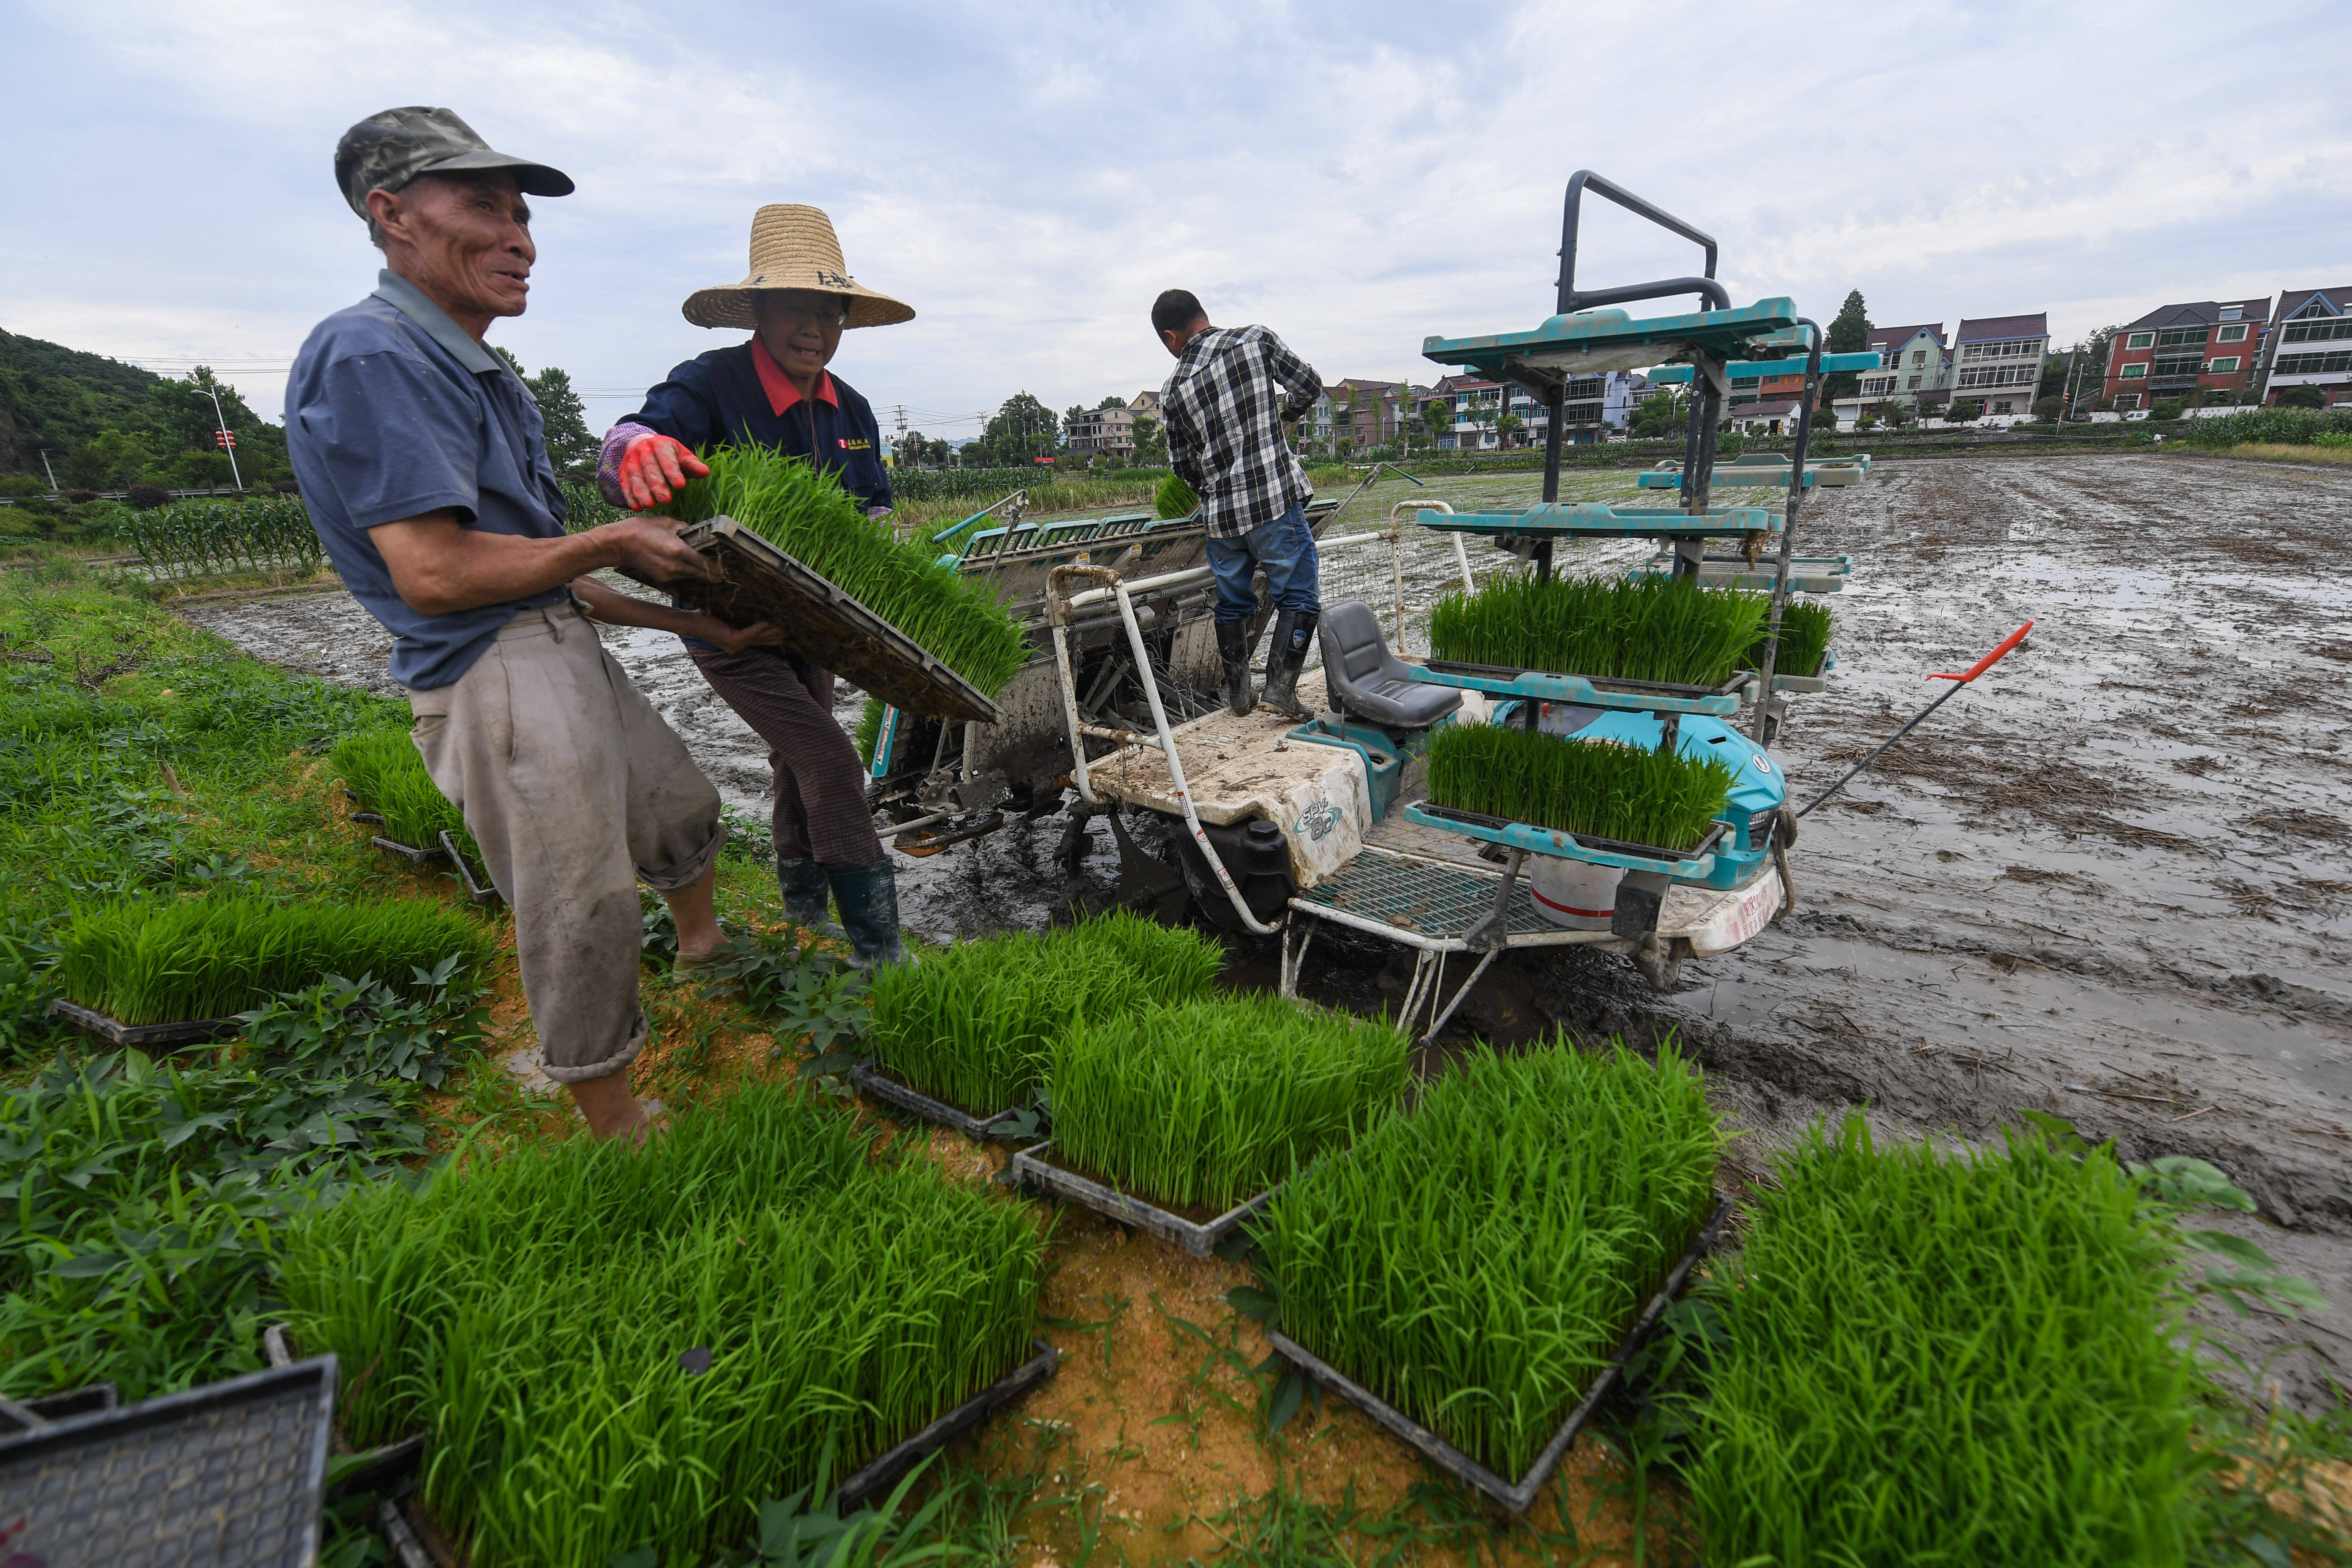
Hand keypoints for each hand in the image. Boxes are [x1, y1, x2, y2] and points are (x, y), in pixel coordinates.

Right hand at [597, 515, 715, 584]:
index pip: (706, 564)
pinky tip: (689, 565)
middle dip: (713, 573)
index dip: (718, 567)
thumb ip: (686, 529)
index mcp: (678, 551)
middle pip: (702, 574)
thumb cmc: (641, 529)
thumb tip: (698, 534)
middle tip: (723, 570)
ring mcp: (668, 574)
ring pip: (692, 576)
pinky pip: (681, 576)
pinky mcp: (662, 578)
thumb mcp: (667, 523)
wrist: (618, 544)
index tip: (726, 567)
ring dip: (700, 572)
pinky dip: (687, 571)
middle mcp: (675, 566)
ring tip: (708, 565)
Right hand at [616, 434, 709, 508]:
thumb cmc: (668, 454)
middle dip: (657, 485)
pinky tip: (636, 507)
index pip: (666, 457)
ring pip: (635, 476)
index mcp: (660, 444)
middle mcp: (643, 450)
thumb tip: (705, 472)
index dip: (673, 472)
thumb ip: (692, 465)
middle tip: (666, 500)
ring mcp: (631, 460)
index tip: (681, 486)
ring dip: (641, 492)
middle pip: (649, 468)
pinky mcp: (622, 471)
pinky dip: (629, 497)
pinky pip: (625, 484)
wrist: (643, 445)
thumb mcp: (681, 456)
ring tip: (649, 506)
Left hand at [697, 617, 786, 654]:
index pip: (760, 641)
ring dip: (773, 631)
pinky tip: (769, 621)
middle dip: (778, 636)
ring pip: (760, 637)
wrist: (691, 623)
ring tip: (785, 625)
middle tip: (791, 630)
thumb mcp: (726, 621)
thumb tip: (753, 612)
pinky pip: (751, 632)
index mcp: (737, 643)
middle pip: (763, 641)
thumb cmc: (705, 619)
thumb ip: (739, 621)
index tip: (786, 632)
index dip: (773, 637)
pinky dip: (760, 626)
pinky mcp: (732, 639)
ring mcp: (736, 645)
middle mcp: (738, 647)